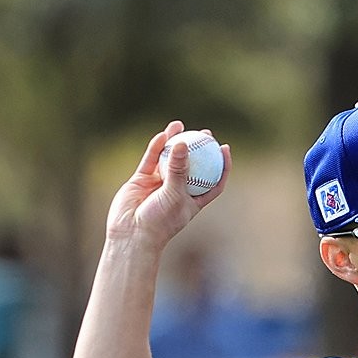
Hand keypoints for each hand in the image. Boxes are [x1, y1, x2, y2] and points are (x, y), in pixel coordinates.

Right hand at [105, 121, 230, 249]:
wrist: (131, 233)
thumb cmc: (160, 221)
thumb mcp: (174, 194)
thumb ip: (178, 169)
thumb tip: (184, 143)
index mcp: (195, 200)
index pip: (214, 180)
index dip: (222, 165)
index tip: (225, 148)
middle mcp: (179, 190)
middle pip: (193, 166)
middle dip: (199, 149)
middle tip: (205, 133)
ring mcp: (160, 184)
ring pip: (169, 159)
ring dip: (175, 142)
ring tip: (180, 125)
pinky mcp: (142, 179)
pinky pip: (151, 160)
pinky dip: (156, 147)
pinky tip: (163, 135)